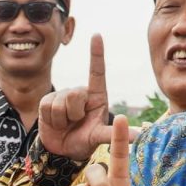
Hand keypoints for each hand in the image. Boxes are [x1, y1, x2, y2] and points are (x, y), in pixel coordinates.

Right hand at [36, 35, 118, 158]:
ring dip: (62, 119)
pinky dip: (51, 120)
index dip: (96, 53)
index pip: (97, 71)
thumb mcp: (99, 137)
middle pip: (75, 94)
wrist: (63, 150)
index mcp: (97, 96)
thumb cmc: (85, 140)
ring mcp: (63, 95)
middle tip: (75, 122)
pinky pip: (47, 106)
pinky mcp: (47, 100)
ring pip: (59, 103)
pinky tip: (55, 122)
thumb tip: (138, 136)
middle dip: (73, 114)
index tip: (97, 36)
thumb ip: (114, 135)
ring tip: (66, 124)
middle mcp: (80, 92)